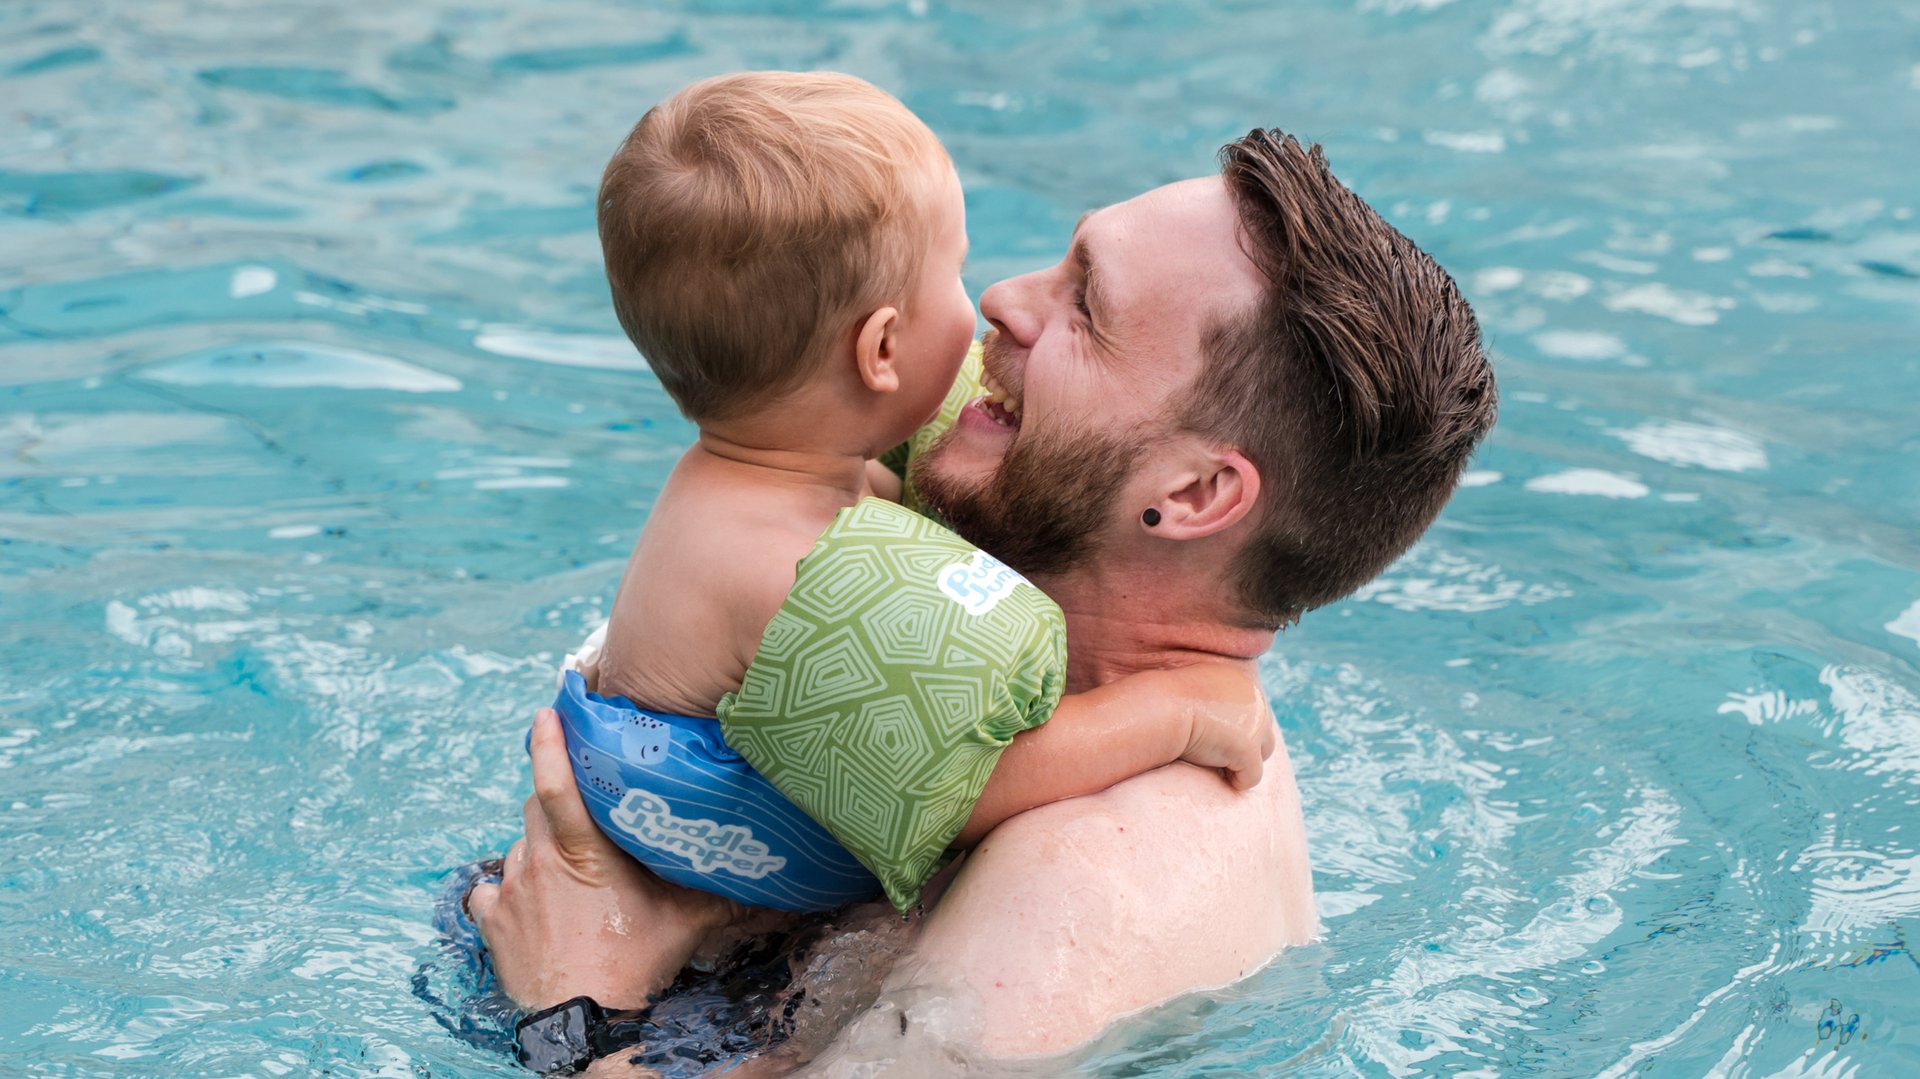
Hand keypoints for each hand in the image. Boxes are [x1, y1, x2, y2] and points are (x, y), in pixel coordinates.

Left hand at [466, 709, 738, 1009]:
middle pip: (535, 805)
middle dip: (555, 799)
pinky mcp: (491, 921)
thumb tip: (772, 884)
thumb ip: (722, 896)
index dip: (549, 743)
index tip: (547, 712)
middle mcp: (540, 861)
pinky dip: (507, 888)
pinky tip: (526, 900)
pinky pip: (491, 888)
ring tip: (564, 867)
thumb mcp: (684, 924)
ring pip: (518, 845)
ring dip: (538, 846)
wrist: (581, 1022)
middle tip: (582, 810)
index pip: (557, 783)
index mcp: (583, 851)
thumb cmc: (632, 967)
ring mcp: (511, 890)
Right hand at [1172, 665, 1276, 790]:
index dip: (1235, 729)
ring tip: (1214, 764)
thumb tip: (1217, 719)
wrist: (1163, 707)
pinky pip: (1251, 777)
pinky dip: (1235, 781)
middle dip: (1243, 745)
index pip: (1253, 713)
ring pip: (1262, 754)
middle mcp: (1257, 701)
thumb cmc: (1167, 699)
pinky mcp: (1249, 749)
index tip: (1214, 736)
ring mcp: (1256, 726)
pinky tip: (1214, 775)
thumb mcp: (1197, 688)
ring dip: (1242, 761)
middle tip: (1214, 753)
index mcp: (1243, 683)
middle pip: (1263, 733)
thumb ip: (1214, 698)